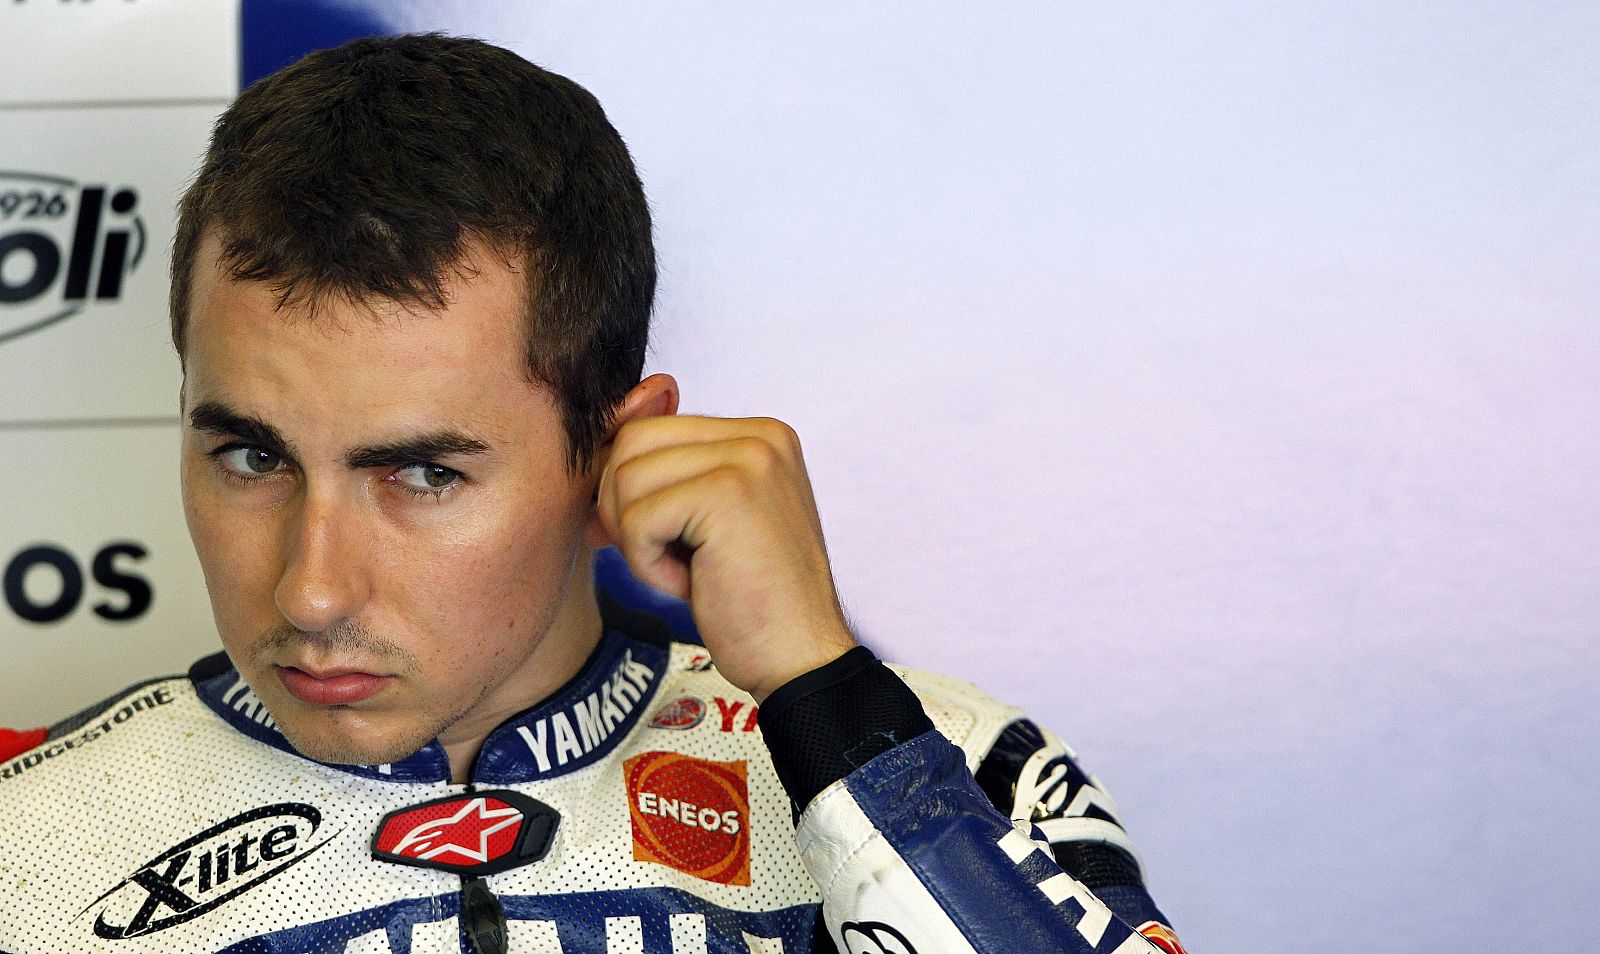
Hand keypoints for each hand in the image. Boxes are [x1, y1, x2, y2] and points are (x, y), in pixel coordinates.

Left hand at [592, 413, 857, 700]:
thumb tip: (591, 459)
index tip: (642, 537)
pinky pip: (636, 517)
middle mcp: (761, 435)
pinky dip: (647, 563)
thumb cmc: (750, 600)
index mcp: (760, 435)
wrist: (799, 659)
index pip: (651, 429)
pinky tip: (691, 584)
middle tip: (659, 558)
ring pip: (626, 477)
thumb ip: (670, 479)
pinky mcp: (727, 494)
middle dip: (621, 506)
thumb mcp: (708, 522)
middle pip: (632, 441)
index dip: (628, 487)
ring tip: (685, 571)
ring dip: (636, 539)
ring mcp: (749, 459)